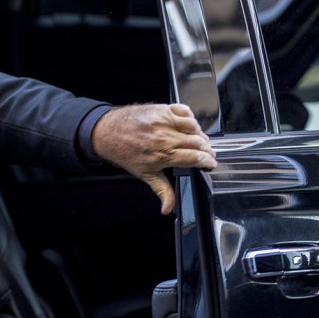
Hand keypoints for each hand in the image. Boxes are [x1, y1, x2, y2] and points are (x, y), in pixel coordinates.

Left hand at [91, 103, 216, 215]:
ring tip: (200, 140)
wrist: (107, 133)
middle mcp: (166, 137)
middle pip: (198, 142)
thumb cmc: (124, 153)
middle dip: (207, 149)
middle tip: (208, 153)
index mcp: (164, 154)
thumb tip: (168, 208)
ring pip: (194, 126)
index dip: (207, 161)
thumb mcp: (145, 174)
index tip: (211, 163)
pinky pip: (183, 110)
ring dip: (200, 134)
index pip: (196, 157)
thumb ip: (162, 190)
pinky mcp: (161, 109)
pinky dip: (190, 117)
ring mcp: (164, 121)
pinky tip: (189, 124)